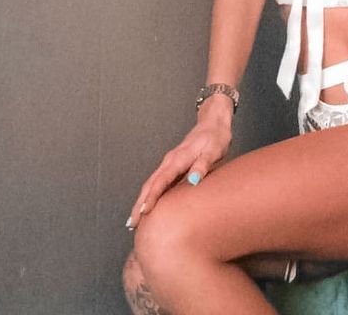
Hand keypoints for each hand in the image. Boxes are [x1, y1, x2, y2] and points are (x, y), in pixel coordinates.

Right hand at [125, 113, 232, 230]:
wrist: (213, 123)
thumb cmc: (215, 138)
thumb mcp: (213, 151)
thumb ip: (202, 165)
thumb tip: (193, 181)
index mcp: (179, 158)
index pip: (161, 180)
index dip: (152, 197)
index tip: (144, 212)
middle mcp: (170, 161)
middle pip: (150, 184)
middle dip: (140, 203)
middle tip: (132, 223)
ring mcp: (169, 163)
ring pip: (151, 183)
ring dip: (141, 200)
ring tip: (134, 220)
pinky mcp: (172, 166)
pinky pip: (157, 182)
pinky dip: (149, 194)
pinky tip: (147, 205)